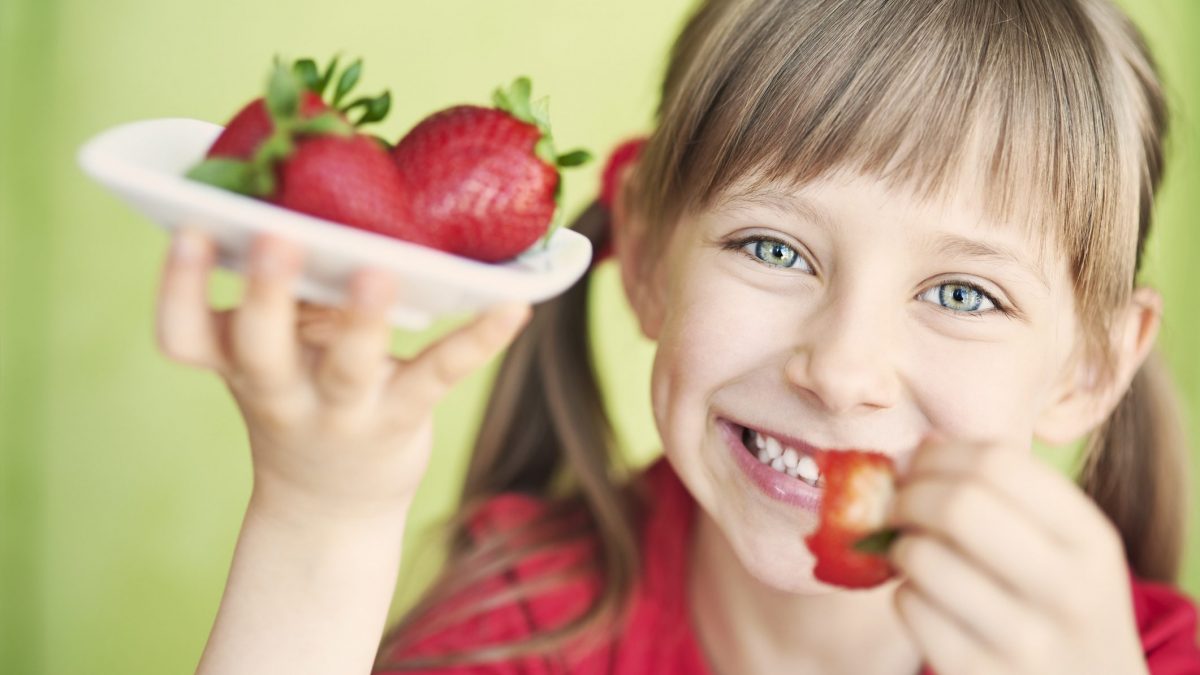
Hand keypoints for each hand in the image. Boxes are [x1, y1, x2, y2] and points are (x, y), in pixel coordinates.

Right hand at [155, 227, 530, 520]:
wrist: (332, 505)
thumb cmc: (301, 396)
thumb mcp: (273, 352)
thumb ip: (285, 292)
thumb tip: (317, 188)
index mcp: (235, 363)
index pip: (183, 334)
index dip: (177, 288)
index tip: (186, 230)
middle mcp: (279, 391)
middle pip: (259, 346)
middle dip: (263, 294)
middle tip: (274, 239)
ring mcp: (341, 411)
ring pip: (347, 367)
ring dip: (361, 319)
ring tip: (379, 271)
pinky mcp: (402, 416)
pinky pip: (439, 373)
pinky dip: (478, 339)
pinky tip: (514, 306)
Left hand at [887, 439, 1147, 674]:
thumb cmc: (1061, 605)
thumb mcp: (1070, 550)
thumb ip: (1011, 495)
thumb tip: (923, 446)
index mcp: (1093, 541)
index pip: (999, 462)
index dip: (941, 454)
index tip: (921, 463)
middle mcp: (1068, 592)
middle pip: (958, 505)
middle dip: (909, 494)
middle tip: (898, 503)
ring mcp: (1025, 642)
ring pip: (923, 557)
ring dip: (901, 546)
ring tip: (910, 550)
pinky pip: (909, 606)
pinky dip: (903, 592)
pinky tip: (924, 597)